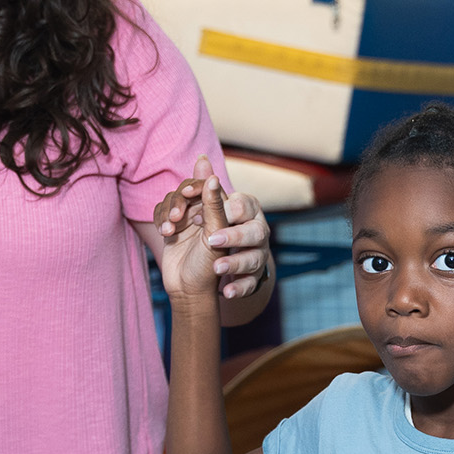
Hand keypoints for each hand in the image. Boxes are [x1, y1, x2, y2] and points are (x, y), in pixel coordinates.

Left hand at [156, 156, 271, 300]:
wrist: (203, 270)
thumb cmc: (206, 231)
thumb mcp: (202, 211)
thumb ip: (203, 188)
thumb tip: (201, 160)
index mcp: (247, 210)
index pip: (242, 205)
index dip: (222, 210)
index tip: (195, 217)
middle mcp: (258, 232)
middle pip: (256, 232)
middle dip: (234, 236)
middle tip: (213, 241)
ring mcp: (258, 256)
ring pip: (255, 259)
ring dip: (236, 264)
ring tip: (217, 269)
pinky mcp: (253, 279)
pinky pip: (251, 285)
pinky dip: (239, 289)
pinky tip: (225, 293)